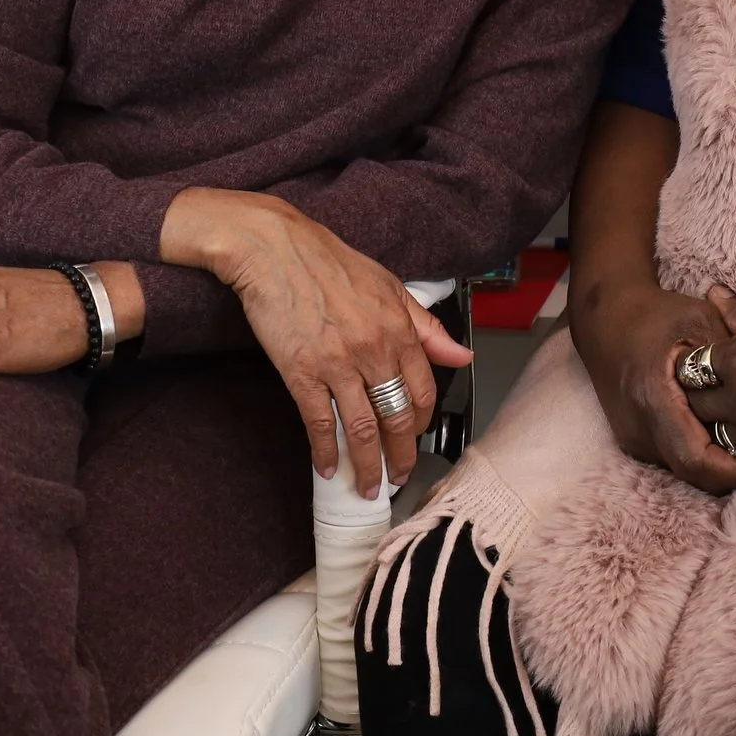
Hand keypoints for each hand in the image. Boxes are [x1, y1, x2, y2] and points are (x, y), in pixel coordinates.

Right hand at [162, 187, 473, 497]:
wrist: (274, 247)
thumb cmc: (327, 262)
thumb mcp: (389, 286)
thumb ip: (426, 327)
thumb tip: (461, 355)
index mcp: (398, 327)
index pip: (423, 390)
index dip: (422, 422)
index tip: (417, 438)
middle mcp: (374, 349)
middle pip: (397, 417)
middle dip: (401, 456)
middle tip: (399, 477)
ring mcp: (338, 363)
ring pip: (362, 428)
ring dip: (367, 466)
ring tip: (369, 487)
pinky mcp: (302, 372)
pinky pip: (319, 422)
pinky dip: (325, 451)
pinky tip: (327, 468)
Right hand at [571, 279, 735, 494]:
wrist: (604, 318)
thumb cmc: (654, 315)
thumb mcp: (699, 320)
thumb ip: (732, 355)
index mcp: (653, 399)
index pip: (695, 459)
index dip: (733, 470)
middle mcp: (638, 428)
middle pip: (692, 473)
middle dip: (730, 473)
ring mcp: (633, 438)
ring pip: (683, 470)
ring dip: (715, 464)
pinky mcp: (634, 439)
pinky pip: (673, 458)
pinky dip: (699, 453)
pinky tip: (719, 433)